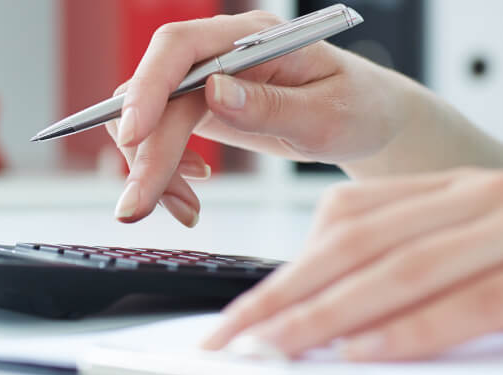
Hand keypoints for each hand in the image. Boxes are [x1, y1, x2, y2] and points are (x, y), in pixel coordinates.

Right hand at [105, 10, 422, 225]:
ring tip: (184, 208)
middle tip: (138, 206)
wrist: (367, 119)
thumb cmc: (358, 107)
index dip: (148, 87)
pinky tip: (190, 191)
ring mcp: (208, 80)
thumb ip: (270, 107)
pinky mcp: (202, 107)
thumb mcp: (326, 115)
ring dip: (152, 167)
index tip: (135, 134)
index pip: (180, 47)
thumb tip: (213, 94)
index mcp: (253, 37)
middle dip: (144, 152)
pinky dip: (164, 169)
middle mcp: (222, 52)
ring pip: (150, 118)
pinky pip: (161, 135)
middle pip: (156, 92)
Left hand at [201, 169, 502, 360]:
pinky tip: (369, 351)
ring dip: (331, 313)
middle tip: (234, 336)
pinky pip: (478, 300)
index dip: (288, 267)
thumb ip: (428, 265)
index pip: (348, 223)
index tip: (243, 310)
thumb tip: (349, 313)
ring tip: (277, 347)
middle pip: (360, 246)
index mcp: (455, 192)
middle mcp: (481, 199)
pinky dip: (417, 329)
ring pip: (406, 270)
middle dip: (287, 295)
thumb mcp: (492, 247)